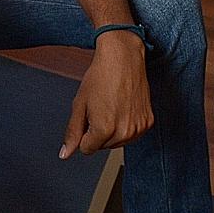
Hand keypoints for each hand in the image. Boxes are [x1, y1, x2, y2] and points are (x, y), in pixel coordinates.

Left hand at [59, 31, 153, 157]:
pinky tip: (123, 107)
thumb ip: (72, 132)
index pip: (87, 149)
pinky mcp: (148, 122)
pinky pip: (132, 134)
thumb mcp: (79, 104)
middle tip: (100, 107)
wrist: (122, 59)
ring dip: (112, 130)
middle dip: (97, 131)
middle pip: (102, 146)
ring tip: (112, 106)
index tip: (88, 115)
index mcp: (104, 129)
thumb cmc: (100, 77)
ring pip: (117, 142)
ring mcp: (138, 128)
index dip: (84, 132)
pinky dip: (126, 125)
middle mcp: (124, 132)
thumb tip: (65, 154)